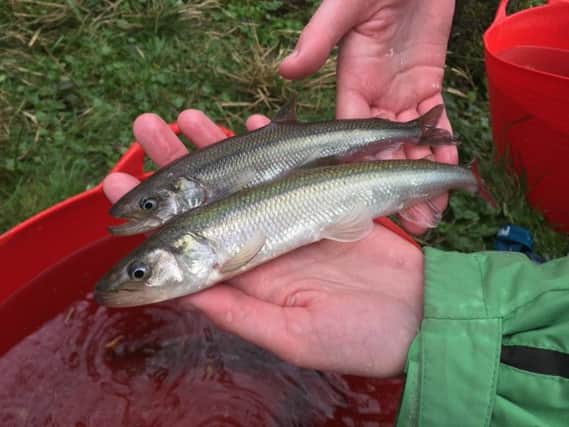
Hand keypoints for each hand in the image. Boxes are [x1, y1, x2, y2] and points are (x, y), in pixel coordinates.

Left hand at [103, 111, 423, 377]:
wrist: (420, 319)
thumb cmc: (358, 339)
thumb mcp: (291, 337)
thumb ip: (236, 313)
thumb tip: (182, 293)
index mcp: (246, 279)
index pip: (186, 243)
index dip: (150, 215)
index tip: (113, 186)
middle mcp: (260, 246)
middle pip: (209, 198)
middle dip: (174, 164)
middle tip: (145, 127)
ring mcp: (289, 221)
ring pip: (245, 175)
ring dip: (216, 145)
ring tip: (187, 116)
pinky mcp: (321, 204)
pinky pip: (291, 166)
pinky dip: (273, 144)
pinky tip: (249, 123)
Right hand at [279, 0, 457, 234]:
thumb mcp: (345, 6)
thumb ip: (320, 37)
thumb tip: (287, 69)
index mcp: (350, 85)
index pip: (350, 136)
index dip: (362, 168)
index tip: (372, 200)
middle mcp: (373, 98)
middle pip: (383, 151)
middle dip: (397, 187)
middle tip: (414, 223)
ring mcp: (401, 94)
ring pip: (411, 145)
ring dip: (423, 177)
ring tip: (436, 212)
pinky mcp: (427, 84)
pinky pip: (436, 122)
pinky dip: (444, 146)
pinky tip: (451, 173)